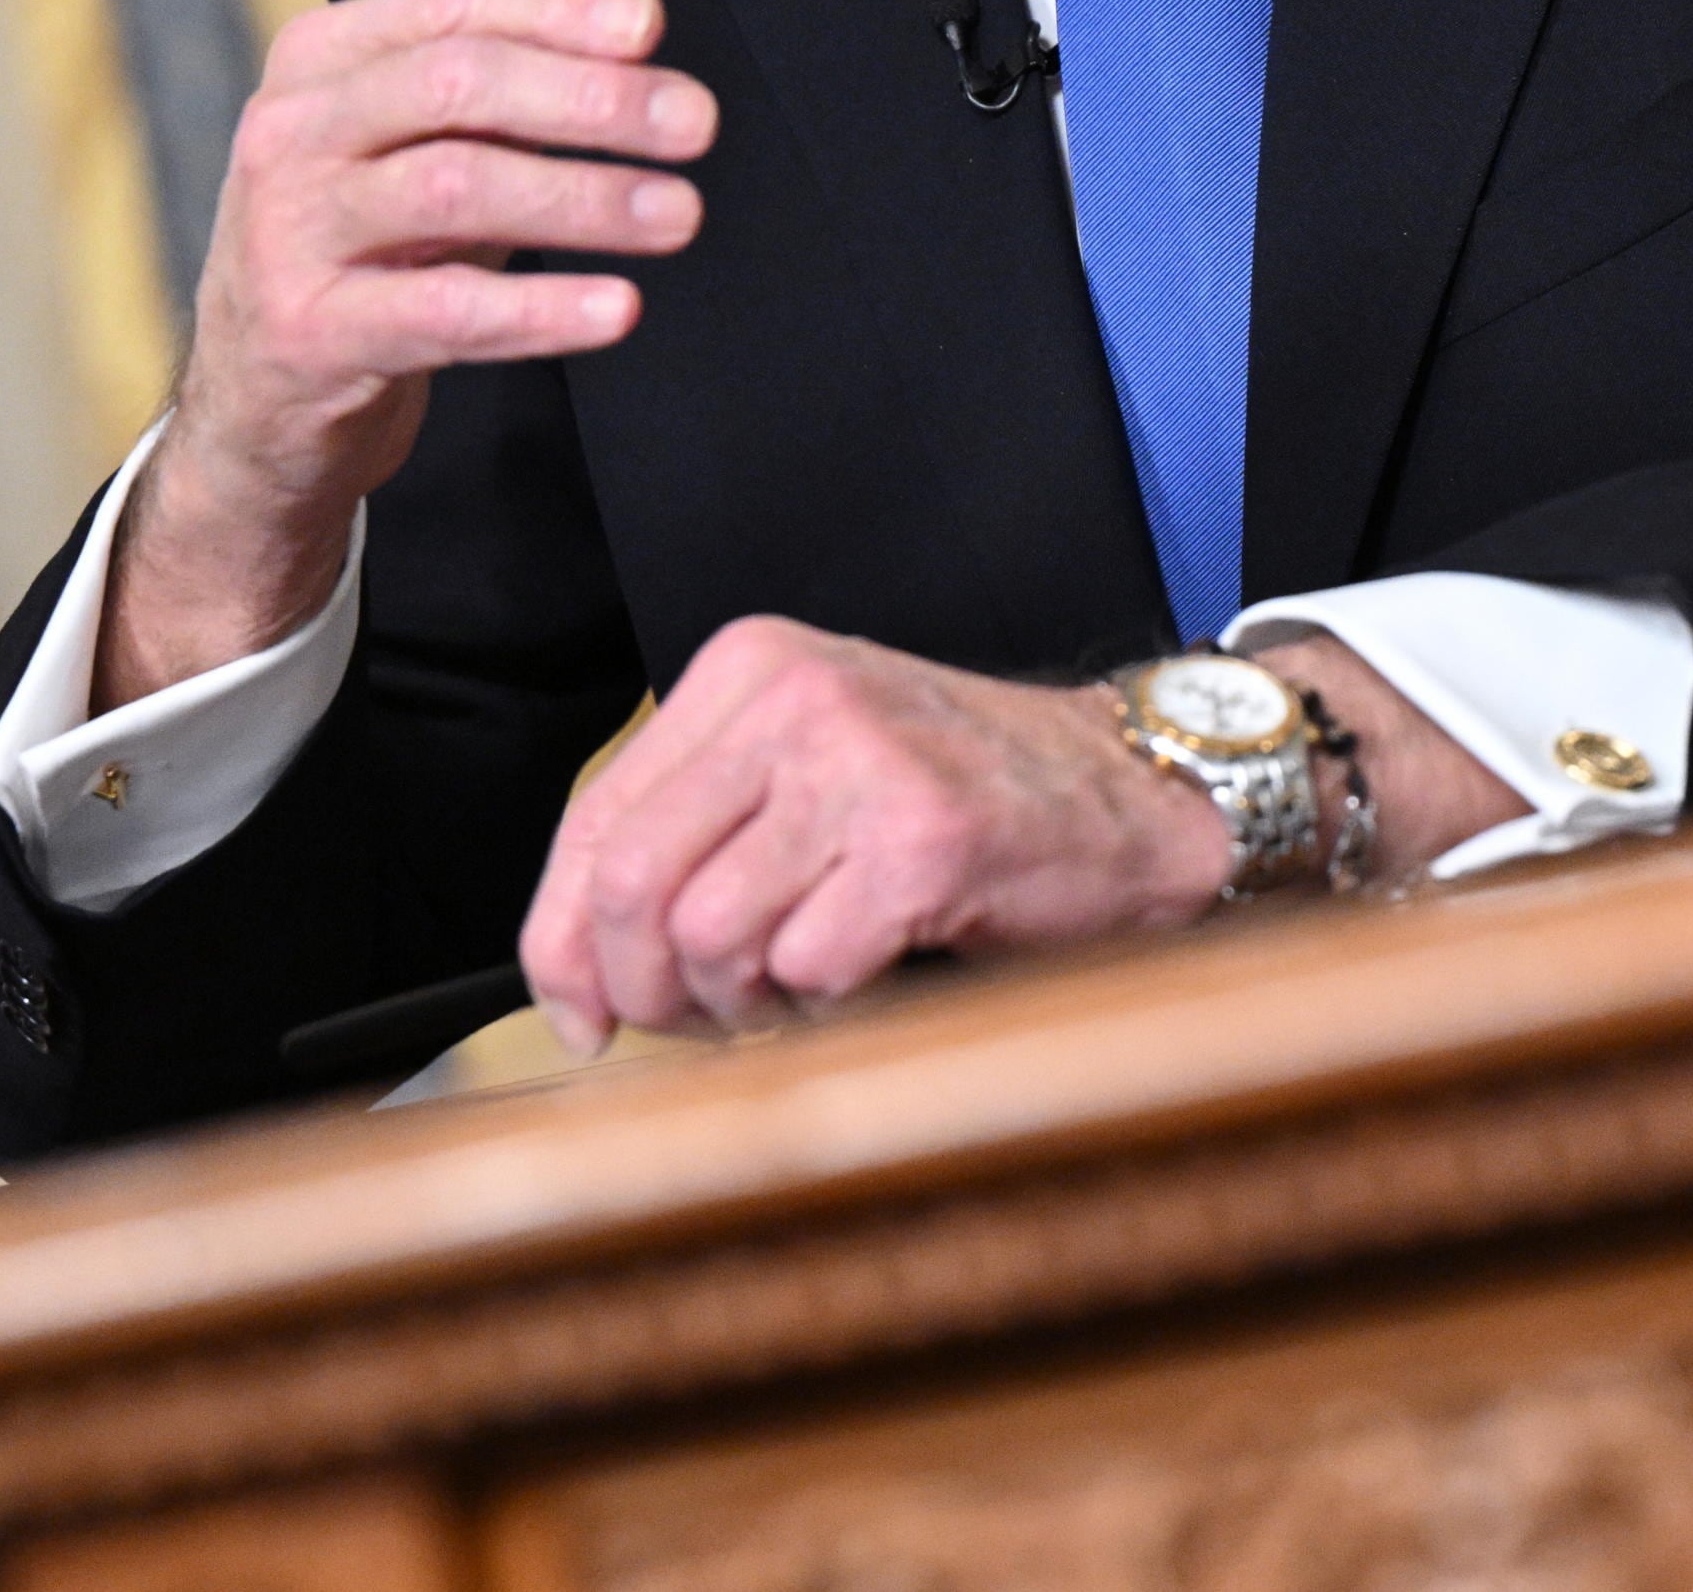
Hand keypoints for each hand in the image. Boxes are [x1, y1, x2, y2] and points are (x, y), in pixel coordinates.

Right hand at [100, 0, 714, 707]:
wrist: (264, 390)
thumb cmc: (380, 232)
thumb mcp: (459, 124)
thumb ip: (551, 19)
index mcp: (328, 54)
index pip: (455, 1)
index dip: (557, 4)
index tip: (653, 24)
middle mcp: (293, 128)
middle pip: (455, 85)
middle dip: (588, 97)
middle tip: (698, 123)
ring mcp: (289, 230)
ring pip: (451, 189)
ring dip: (581, 199)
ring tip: (683, 215)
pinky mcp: (307, 333)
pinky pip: (437, 313)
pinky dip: (537, 312)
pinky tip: (619, 309)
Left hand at [520, 618, 1229, 1043]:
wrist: (1129, 794)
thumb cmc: (960, 798)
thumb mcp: (805, 774)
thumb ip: (691, 841)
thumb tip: (575, 978)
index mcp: (748, 668)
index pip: (593, 819)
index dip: (562, 944)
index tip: (581, 1017)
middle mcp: (793, 697)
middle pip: (630, 886)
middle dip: (648, 993)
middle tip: (699, 1024)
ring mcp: (860, 763)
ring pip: (710, 937)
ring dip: (744, 1005)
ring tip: (799, 991)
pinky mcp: (922, 840)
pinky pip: (810, 970)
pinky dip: (829, 1004)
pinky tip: (868, 974)